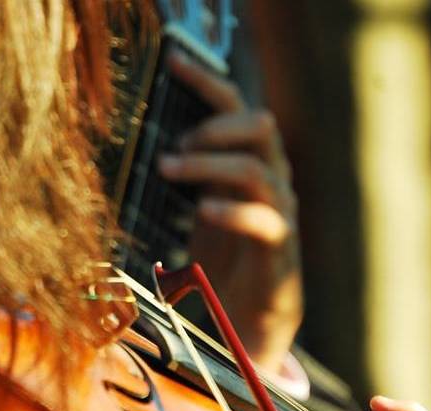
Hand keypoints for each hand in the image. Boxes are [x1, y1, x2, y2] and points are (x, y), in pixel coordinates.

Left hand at [158, 51, 300, 373]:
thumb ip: (190, 180)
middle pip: (260, 125)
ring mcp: (280, 216)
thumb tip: (150, 147)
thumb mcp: (199, 215)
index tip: (174, 62)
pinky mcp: (280, 253)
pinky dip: (232, 210)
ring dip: (210, 163)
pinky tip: (202, 211)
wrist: (248, 330)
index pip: (238, 108)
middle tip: (174, 145)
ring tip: (170, 169)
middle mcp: (273, 183)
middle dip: (214, 126)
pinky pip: (266, 221)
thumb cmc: (220, 269)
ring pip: (259, 168)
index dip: (209, 82)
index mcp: (252, 167)